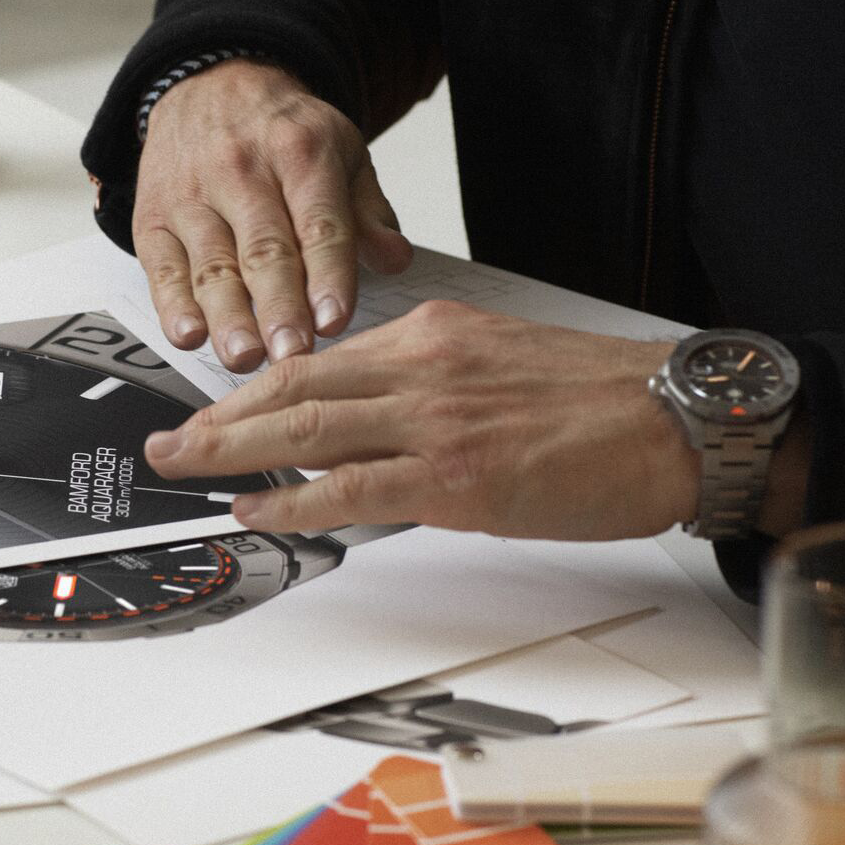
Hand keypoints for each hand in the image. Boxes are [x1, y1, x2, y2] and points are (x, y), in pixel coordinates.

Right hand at [134, 59, 413, 372]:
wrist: (210, 85)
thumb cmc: (280, 133)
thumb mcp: (341, 151)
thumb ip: (368, 212)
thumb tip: (395, 258)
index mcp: (300, 154)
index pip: (319, 223)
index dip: (328, 275)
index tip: (334, 320)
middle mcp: (242, 173)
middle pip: (264, 250)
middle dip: (279, 308)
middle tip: (293, 354)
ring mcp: (192, 197)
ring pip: (212, 265)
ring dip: (228, 317)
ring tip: (244, 357)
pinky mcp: (154, 219)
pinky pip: (162, 267)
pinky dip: (171, 305)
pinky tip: (188, 334)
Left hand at [141, 301, 700, 540]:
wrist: (675, 420)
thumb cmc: (603, 404)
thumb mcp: (502, 368)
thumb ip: (434, 386)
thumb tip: (379, 427)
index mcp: (435, 336)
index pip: (322, 362)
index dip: (257, 388)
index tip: (218, 409)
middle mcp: (423, 365)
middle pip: (294, 386)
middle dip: (220, 416)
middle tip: (169, 439)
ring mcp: (434, 418)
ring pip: (305, 427)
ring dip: (231, 451)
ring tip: (183, 468)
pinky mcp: (454, 474)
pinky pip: (349, 486)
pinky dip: (292, 498)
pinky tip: (255, 508)